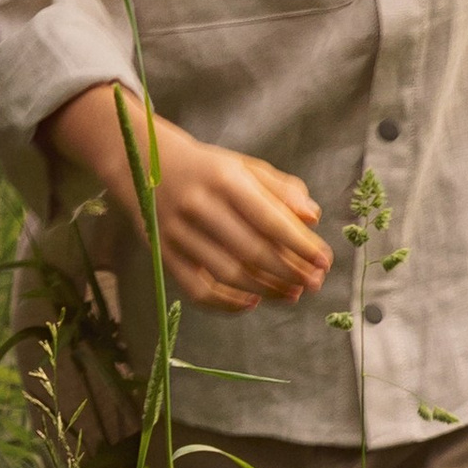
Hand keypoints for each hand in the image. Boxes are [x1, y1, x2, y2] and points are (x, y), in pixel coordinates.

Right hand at [46, 86, 328, 311]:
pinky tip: (253, 302)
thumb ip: (281, 189)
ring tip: (293, 293)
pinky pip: (197, 290)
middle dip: (289, 271)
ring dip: (267, 290)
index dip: (301, 244)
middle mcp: (198, 206)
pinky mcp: (163, 255)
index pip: (269, 219)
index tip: (325, 259)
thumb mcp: (245, 166)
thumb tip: (313, 217)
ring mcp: (177, 233)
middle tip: (315, 282)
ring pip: (228, 274)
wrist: (141, 163)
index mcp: (224, 179)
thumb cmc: (207, 169)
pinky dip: (227, 303)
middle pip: (252, 251)